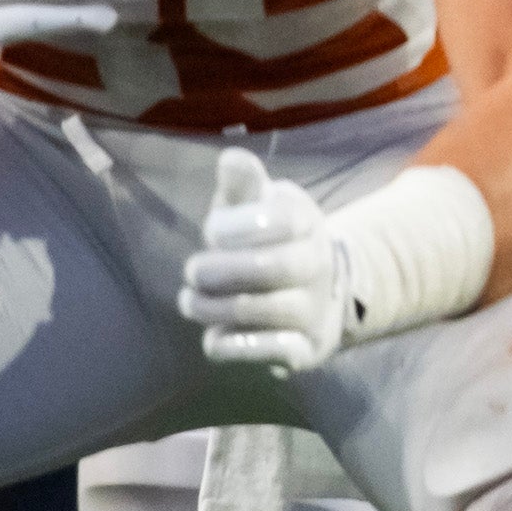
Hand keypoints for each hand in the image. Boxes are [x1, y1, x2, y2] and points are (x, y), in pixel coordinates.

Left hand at [179, 145, 346, 370]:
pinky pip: (271, 351)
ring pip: (260, 311)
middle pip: (271, 266)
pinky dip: (233, 345)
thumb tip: (231, 158)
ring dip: (212, 309)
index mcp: (306, 222)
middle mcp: (319, 265)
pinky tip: (215, 336)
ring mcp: (315, 310)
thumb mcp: (256, 209)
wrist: (320, 295)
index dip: (236, 227)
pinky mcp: (306, 349)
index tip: (212, 231)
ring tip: (191, 302)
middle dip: (218, 271)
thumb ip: (242, 188)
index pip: (278, 219)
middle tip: (193, 272)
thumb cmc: (268, 243)